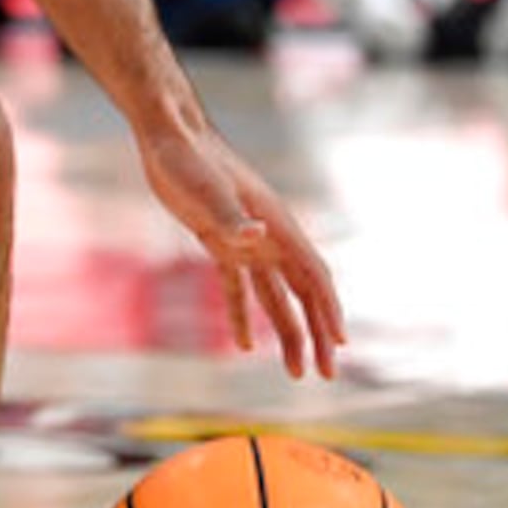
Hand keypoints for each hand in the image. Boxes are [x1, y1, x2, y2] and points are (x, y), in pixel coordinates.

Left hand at [138, 119, 344, 378]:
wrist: (168, 132)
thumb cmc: (187, 156)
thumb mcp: (205, 188)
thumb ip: (230, 216)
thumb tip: (255, 237)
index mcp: (275, 225)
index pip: (313, 275)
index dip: (328, 310)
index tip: (340, 344)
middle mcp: (268, 236)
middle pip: (303, 293)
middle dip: (317, 333)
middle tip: (325, 374)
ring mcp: (246, 239)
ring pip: (276, 296)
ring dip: (288, 332)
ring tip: (294, 372)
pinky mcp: (219, 241)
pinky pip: (238, 287)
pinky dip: (242, 315)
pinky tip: (243, 345)